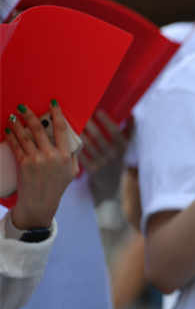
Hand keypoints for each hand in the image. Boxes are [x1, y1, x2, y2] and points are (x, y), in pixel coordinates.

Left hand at [7, 102, 78, 228]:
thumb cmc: (56, 188)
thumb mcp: (72, 172)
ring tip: (13, 117)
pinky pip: (16, 145)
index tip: (52, 104)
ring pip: (25, 135)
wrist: (40, 204)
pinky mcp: (24, 164)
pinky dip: (11, 136)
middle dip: (31, 115)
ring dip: (17, 123)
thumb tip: (70, 138)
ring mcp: (37, 159)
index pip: (61, 129)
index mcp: (66, 156)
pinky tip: (9, 130)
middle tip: (23, 107)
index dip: (57, 114)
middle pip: (40, 129)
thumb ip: (72, 155)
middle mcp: (52, 156)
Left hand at [79, 110, 130, 205]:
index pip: (116, 132)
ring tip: (70, 123)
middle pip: (99, 137)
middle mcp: (113, 155)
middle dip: (89, 124)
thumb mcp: (125, 147)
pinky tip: (66, 137)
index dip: (107, 122)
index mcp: (122, 147)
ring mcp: (102, 163)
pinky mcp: (92, 170)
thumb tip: (132, 115)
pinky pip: (81, 155)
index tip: (98, 112)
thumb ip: (129, 131)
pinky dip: (74, 146)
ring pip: (88, 145)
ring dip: (79, 133)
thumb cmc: (115, 160)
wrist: (110, 184)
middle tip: (79, 114)